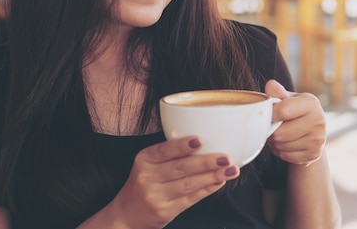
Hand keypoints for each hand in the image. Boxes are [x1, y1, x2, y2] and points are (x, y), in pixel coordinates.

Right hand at [109, 137, 238, 228]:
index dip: (182, 145)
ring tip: (230, 170)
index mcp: (144, 159)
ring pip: (189, 184)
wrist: (126, 215)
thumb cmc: (143, 183)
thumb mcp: (147, 164)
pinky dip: (207, 189)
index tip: (200, 140)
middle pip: (181, 168)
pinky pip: (190, 199)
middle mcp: (147, 177)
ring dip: (213, 176)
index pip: (164, 150)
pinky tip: (219, 182)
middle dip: (206, 162)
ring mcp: (155, 196)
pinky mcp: (164, 212)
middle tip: (225, 157)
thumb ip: (169, 154)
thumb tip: (206, 142)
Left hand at [265, 79, 325, 165]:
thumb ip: (278, 93)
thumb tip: (270, 85)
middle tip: (270, 127)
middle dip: (270, 131)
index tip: (265, 115)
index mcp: (311, 103)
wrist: (312, 130)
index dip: (269, 115)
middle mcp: (319, 121)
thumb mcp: (288, 99)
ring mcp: (318, 140)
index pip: (283, 111)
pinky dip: (280, 152)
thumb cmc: (295, 110)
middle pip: (280, 133)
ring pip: (281, 146)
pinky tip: (284, 144)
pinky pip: (286, 156)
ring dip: (274, 142)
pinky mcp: (314, 155)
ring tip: (277, 134)